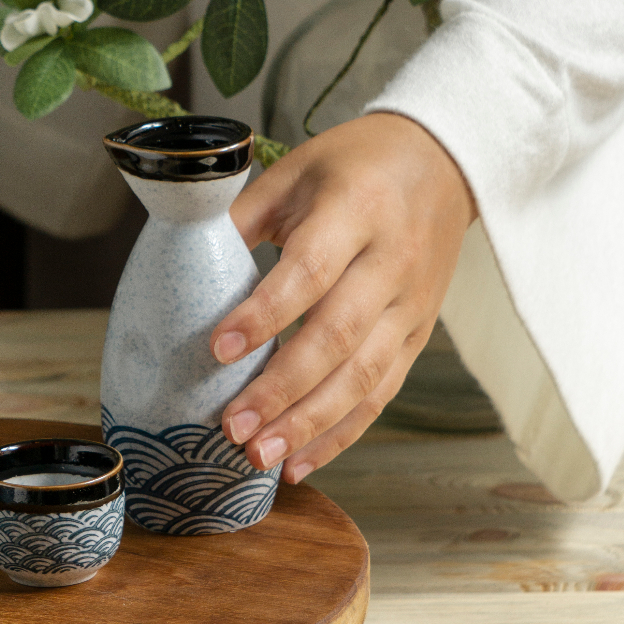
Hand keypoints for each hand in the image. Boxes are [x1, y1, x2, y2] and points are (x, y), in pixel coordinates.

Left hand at [210, 112, 475, 482]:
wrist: (443, 162)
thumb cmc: (355, 166)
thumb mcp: (295, 171)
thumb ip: (241, 216)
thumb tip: (180, 264)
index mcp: (355, 210)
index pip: (310, 271)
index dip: (264, 314)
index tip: (218, 349)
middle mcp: (391, 262)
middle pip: (338, 336)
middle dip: (283, 390)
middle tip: (232, 428)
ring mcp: (411, 305)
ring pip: (364, 376)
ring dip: (310, 424)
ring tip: (260, 456)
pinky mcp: (418, 336)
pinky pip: (382, 394)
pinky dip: (341, 433)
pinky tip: (300, 461)